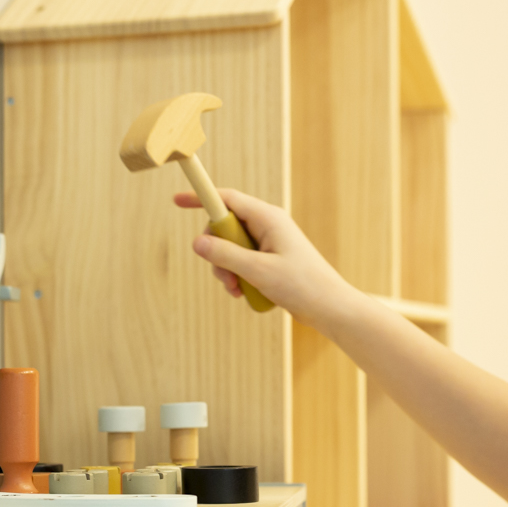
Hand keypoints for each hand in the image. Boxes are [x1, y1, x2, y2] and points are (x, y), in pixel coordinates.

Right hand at [175, 187, 359, 327]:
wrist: (330, 308)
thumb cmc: (302, 286)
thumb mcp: (258, 271)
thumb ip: (226, 255)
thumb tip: (198, 242)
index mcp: (268, 218)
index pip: (227, 199)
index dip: (201, 199)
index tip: (177, 201)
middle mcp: (268, 226)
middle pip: (225, 227)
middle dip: (217, 252)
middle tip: (224, 277)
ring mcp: (269, 243)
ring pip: (231, 248)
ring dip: (227, 270)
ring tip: (237, 290)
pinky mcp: (270, 260)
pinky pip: (243, 261)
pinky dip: (238, 276)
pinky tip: (244, 294)